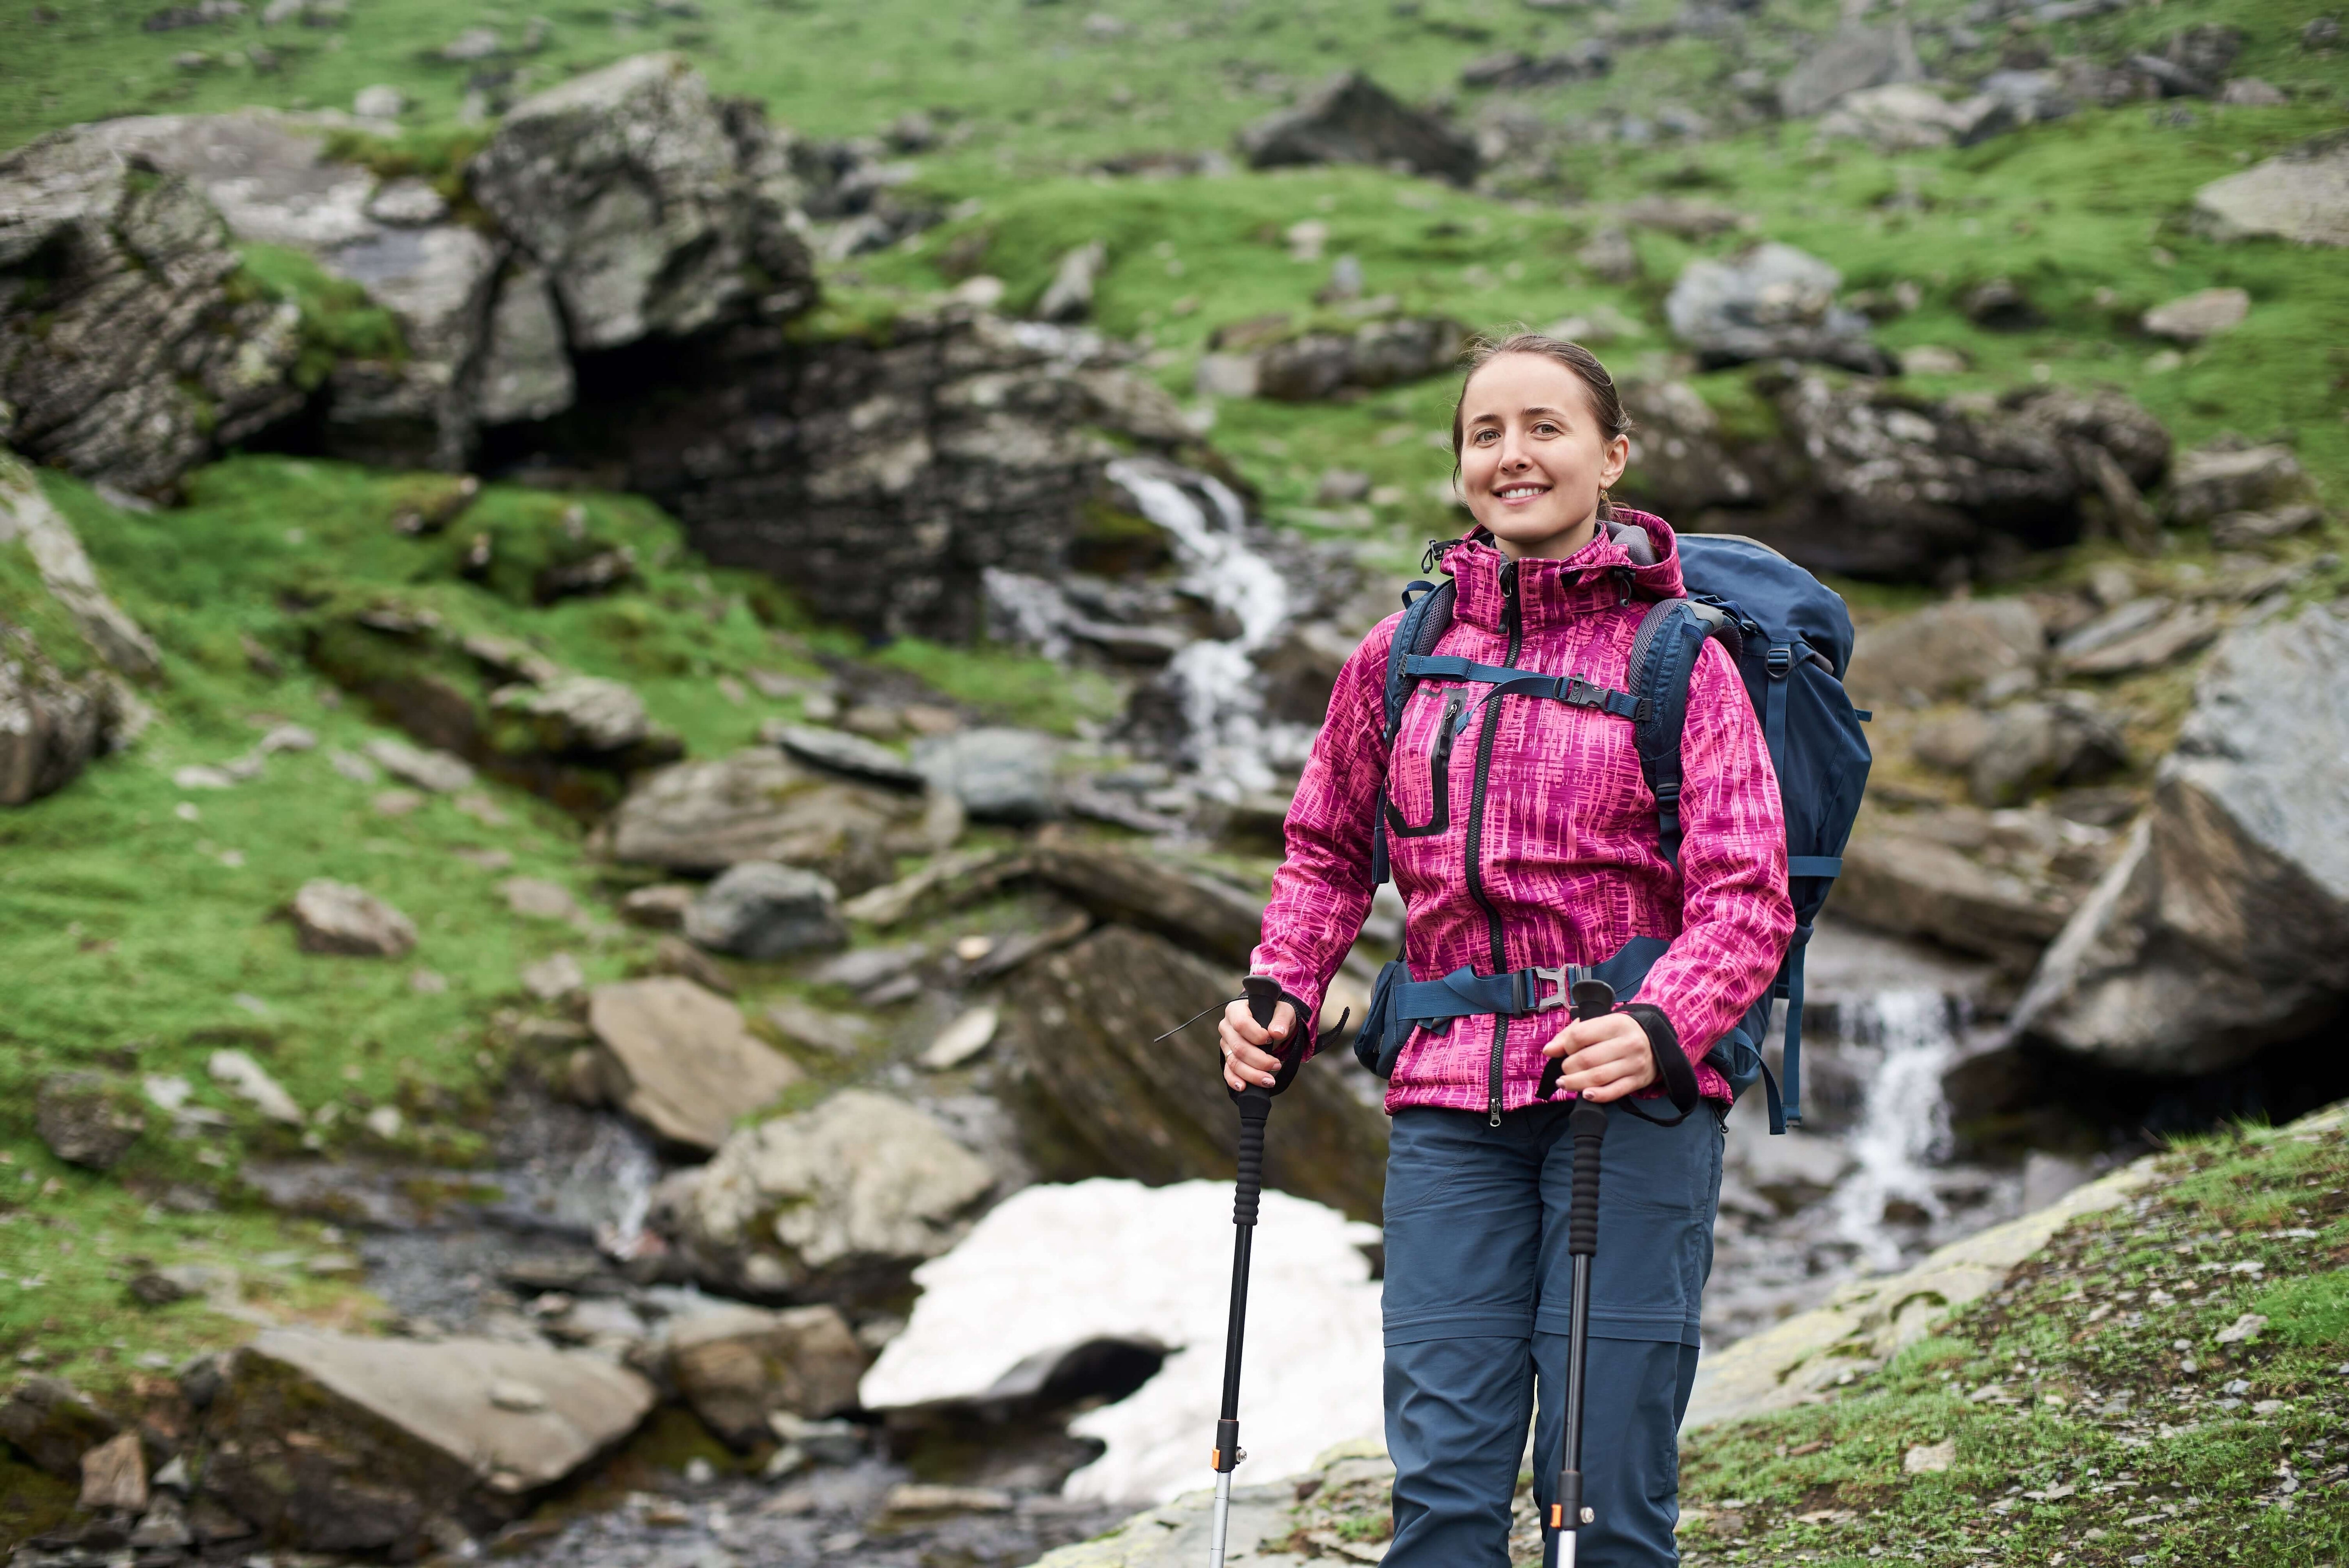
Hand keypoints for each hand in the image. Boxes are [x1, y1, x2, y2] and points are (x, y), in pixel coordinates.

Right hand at [1218, 997, 1295, 1092]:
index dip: (1256, 1035)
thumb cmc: (1275, 1015)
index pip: (1241, 1024)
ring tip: (1269, 1081)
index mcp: (1236, 1010)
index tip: (1271, 1039)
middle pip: (1238, 1047)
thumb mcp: (1283, 1011)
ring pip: (1234, 1062)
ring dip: (1252, 1074)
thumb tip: (1277, 1033)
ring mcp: (1226, 1044)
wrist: (1270, 1024)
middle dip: (1259, 1060)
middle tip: (1277, 1065)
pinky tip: (1244, 1087)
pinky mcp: (1228, 1058)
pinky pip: (1228, 1071)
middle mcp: (1226, 1027)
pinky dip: (1235, 1081)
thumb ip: (1281, 1019)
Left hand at [1542, 1013, 1656, 1102]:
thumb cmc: (1619, 1033)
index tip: (1565, 1050)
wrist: (1655, 1042)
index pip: (1580, 1035)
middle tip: (1565, 1069)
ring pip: (1598, 1077)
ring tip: (1565, 1083)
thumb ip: (1571, 1035)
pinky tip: (1585, 1094)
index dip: (1566, 1045)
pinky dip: (1597, 1096)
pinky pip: (1614, 1092)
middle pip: (1587, 1059)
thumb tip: (1549, 1051)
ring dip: (1575, 1083)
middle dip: (1568, 1067)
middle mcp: (1627, 1043)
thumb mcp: (1599, 1025)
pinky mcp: (1637, 1081)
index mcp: (1616, 1024)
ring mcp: (1634, 1064)